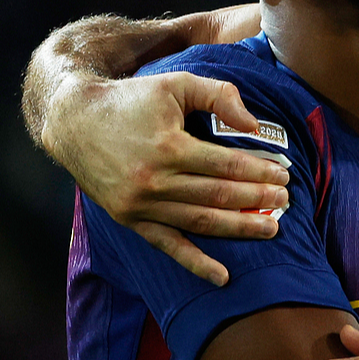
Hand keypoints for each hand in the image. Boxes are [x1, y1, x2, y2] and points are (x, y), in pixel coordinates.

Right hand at [45, 71, 289, 284]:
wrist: (73, 120)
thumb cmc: (130, 99)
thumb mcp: (176, 83)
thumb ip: (218, 95)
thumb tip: (254, 124)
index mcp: (168, 146)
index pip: (227, 166)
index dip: (259, 172)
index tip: (283, 175)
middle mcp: (154, 181)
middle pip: (218, 196)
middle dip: (257, 200)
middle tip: (285, 201)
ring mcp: (140, 205)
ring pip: (200, 223)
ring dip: (239, 228)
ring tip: (271, 227)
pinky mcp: (129, 220)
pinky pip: (167, 246)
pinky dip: (196, 264)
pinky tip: (222, 276)